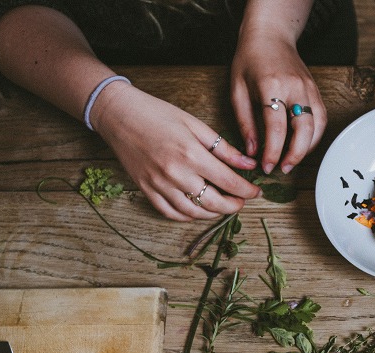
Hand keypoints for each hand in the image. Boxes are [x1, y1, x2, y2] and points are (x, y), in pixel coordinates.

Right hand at [91, 83, 260, 221]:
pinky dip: (188, 216)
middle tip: (241, 202)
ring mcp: (159, 185)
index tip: (256, 192)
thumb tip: (249, 165)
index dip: (248, 191)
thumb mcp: (195, 125)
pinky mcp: (146, 190)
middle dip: (234, 206)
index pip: (229, 183)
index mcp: (192, 154)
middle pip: (214, 203)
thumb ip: (224, 149)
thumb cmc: (158, 114)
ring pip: (194, 212)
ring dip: (213, 214)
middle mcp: (176, 174)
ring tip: (222, 206)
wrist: (118, 114)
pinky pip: (171, 213)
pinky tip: (198, 209)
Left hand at [231, 29, 328, 174]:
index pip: (276, 127)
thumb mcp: (237, 89)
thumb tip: (252, 150)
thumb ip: (244, 121)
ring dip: (307, 148)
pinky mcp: (316, 91)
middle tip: (282, 169)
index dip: (272, 151)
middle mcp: (295, 88)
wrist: (270, 35)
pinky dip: (314, 137)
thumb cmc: (249, 60)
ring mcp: (309, 89)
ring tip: (292, 161)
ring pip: (317, 127)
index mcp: (272, 86)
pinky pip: (321, 119)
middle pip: (303, 129)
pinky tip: (302, 145)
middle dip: (294, 155)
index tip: (266, 166)